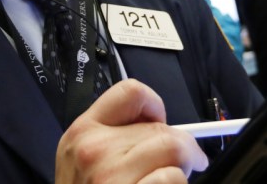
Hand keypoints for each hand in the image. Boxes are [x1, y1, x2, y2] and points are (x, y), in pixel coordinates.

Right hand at [55, 79, 207, 183]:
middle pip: (163, 128)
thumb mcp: (84, 163)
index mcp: (82, 133)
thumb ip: (114, 138)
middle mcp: (94, 150)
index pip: (131, 92)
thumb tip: (164, 129)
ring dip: (183, 172)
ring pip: (176, 152)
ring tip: (169, 183)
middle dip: (181, 148)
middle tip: (183, 164)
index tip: (160, 125)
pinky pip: (175, 180)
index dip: (155, 106)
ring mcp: (112, 177)